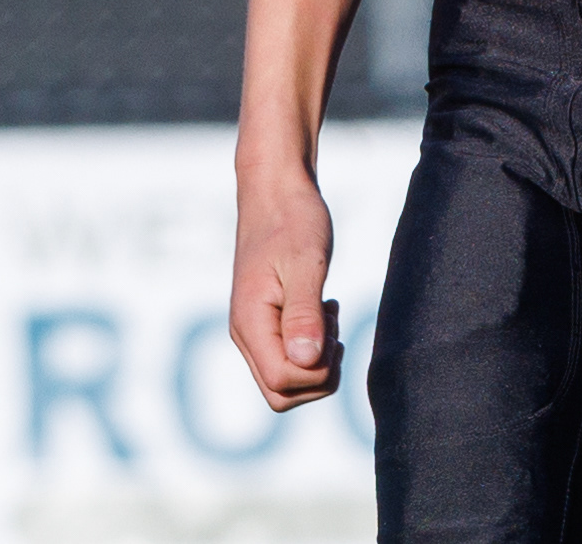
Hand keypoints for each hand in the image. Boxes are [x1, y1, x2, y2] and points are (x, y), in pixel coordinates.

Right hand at [230, 168, 342, 410]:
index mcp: (250, 323)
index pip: (282, 382)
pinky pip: (290, 357)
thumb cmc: (293, 219)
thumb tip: (307, 362)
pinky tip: (325, 311)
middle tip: (334, 323)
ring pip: (287, 379)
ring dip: (318, 360)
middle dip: (319, 373)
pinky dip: (314, 346)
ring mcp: (255, 329)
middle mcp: (247, 334)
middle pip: (281, 392)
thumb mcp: (307, 262)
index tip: (333, 327)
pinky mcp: (267, 321)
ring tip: (330, 312)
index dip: (317, 370)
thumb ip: (305, 313)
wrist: (276, 190)